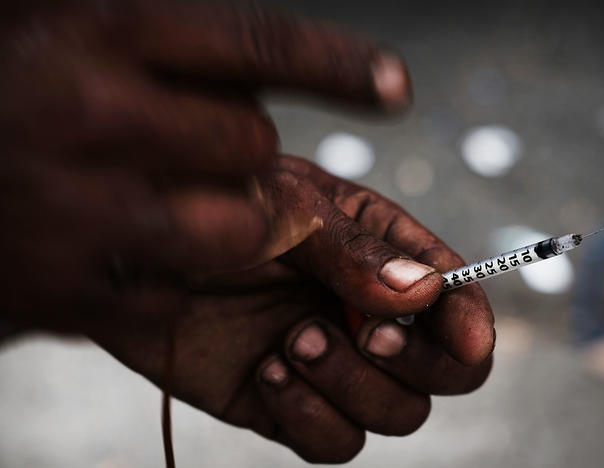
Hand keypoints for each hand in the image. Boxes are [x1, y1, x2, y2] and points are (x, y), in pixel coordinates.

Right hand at [0, 0, 409, 330]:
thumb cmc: (17, 83)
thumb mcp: (81, 25)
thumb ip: (176, 40)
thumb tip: (265, 65)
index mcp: (104, 28)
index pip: (257, 45)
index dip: (338, 66)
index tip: (395, 87)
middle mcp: (90, 111)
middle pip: (252, 144)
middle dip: (244, 150)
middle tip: (199, 146)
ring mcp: (78, 209)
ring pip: (237, 228)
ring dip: (229, 217)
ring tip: (171, 197)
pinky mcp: (69, 288)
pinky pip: (180, 288)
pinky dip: (172, 271)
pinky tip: (122, 241)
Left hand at [92, 157, 494, 462]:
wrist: (127, 254)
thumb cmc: (206, 206)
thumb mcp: (287, 210)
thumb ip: (358, 253)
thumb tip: (428, 293)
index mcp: (381, 253)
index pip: (456, 296)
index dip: (471, 322)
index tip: (465, 338)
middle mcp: (365, 311)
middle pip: (443, 372)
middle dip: (413, 361)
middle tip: (366, 331)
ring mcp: (331, 362)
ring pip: (395, 414)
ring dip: (354, 386)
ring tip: (294, 339)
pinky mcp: (288, 403)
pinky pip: (334, 443)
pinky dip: (311, 418)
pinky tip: (268, 370)